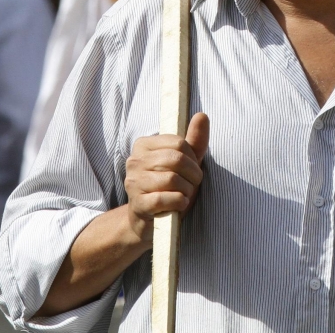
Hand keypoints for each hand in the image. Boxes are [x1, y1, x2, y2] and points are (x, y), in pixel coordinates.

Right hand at [123, 113, 209, 245]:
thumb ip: (195, 140)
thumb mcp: (186, 162)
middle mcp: (134, 161)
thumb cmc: (171, 187)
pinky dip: (179, 203)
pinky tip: (178, 205)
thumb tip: (202, 115)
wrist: (150, 220)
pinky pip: (165, 198)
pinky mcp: (137, 203)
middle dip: (193, 175)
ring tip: (184, 195)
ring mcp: (133, 182)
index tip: (192, 169)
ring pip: (172, 179)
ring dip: (187, 190)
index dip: (193, 158)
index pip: (179, 143)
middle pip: (177, 160)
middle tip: (192, 185)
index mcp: (144, 145)